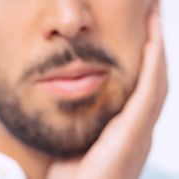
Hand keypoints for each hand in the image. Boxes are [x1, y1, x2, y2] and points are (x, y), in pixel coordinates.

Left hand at [47, 2, 167, 178]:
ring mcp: (138, 136)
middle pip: (153, 81)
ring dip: (157, 49)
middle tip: (153, 16)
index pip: (140, 90)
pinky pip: (147, 97)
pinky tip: (151, 46)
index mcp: (125, 134)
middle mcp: (138, 132)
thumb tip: (65, 105)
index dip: (144, 60)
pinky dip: (152, 69)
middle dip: (155, 47)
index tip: (141, 32)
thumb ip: (79, 127)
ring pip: (156, 83)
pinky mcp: (131, 138)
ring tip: (155, 20)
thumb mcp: (76, 146)